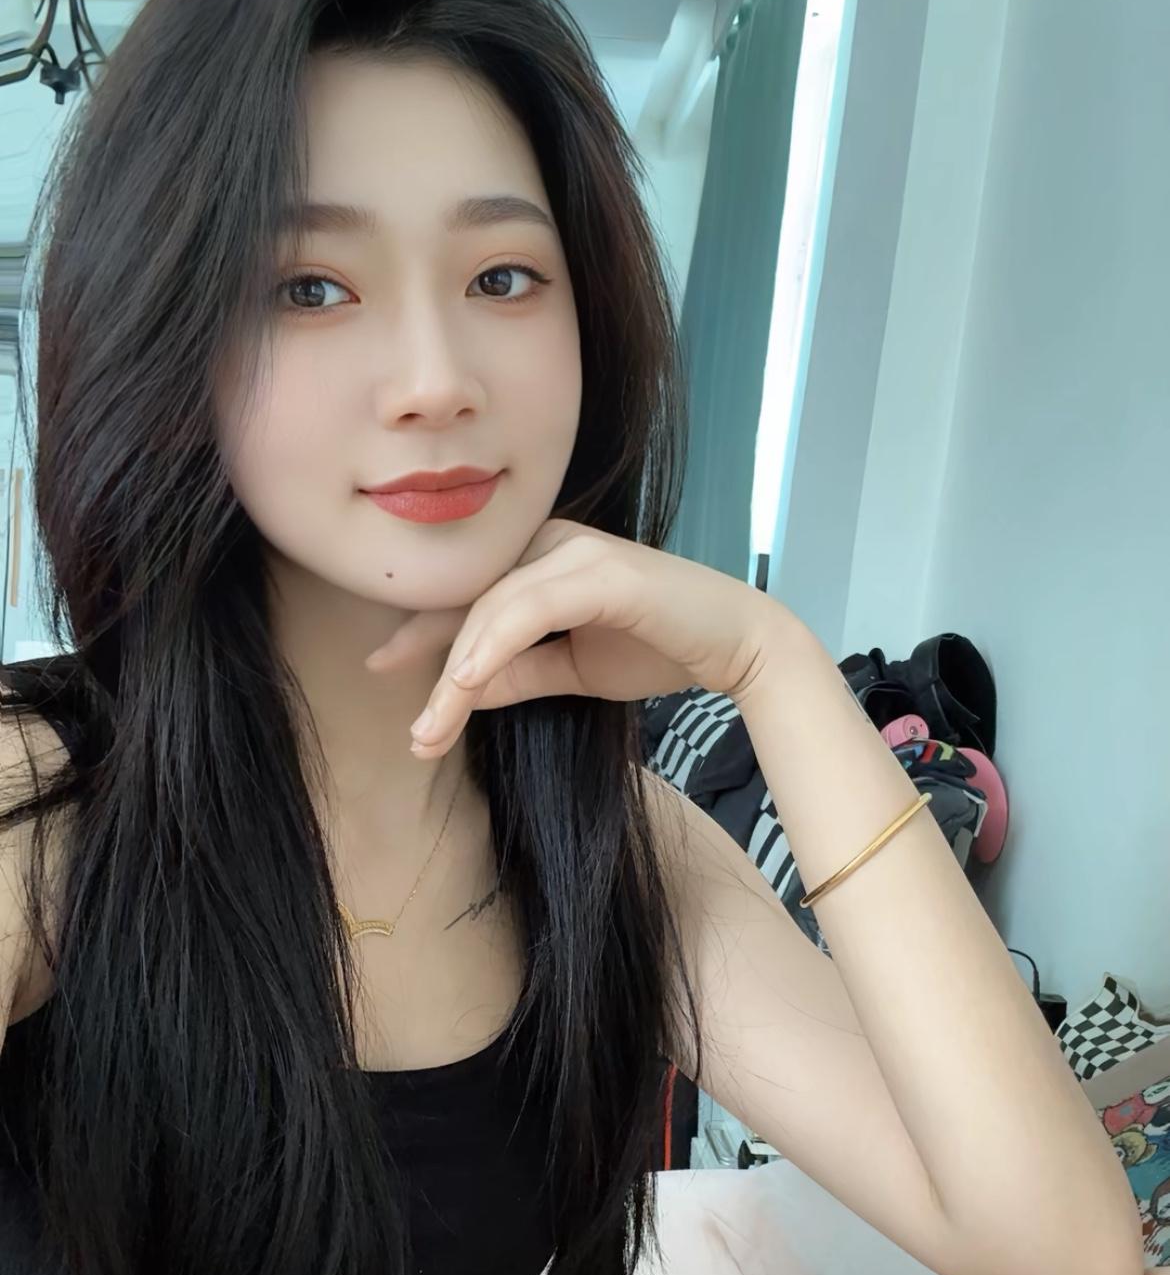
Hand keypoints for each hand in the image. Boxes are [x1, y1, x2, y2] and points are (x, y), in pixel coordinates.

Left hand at [364, 518, 780, 755]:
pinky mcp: (600, 571)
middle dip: (430, 664)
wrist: (736, 645)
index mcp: (541, 559)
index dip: (421, 634)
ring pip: (492, 610)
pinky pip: (529, 609)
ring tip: (434, 729)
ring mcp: (575, 550)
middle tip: (413, 731)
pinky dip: (494, 645)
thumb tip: (462, 690)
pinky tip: (467, 683)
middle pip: (469, 602)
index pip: (468, 598)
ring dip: (457, 674)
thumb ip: (519, 672)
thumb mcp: (571, 669)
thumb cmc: (660, 648)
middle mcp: (551, 543)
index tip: (382, 670)